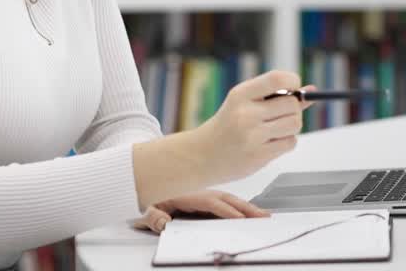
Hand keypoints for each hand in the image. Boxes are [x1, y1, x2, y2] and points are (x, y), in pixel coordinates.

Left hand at [134, 191, 268, 234]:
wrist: (141, 180)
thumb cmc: (145, 197)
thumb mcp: (144, 210)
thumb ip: (152, 218)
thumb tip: (163, 223)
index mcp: (188, 195)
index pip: (213, 205)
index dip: (228, 212)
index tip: (242, 219)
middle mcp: (199, 192)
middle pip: (228, 200)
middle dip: (247, 208)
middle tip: (264, 217)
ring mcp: (203, 194)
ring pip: (230, 199)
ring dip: (247, 206)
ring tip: (264, 214)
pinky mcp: (204, 197)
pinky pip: (225, 200)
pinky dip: (240, 205)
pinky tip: (249, 211)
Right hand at [193, 70, 309, 183]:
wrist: (202, 155)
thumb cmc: (228, 125)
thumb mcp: (245, 103)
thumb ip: (278, 95)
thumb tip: (312, 90)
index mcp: (241, 94)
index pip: (278, 78)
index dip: (294, 82)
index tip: (294, 88)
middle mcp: (246, 113)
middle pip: (292, 104)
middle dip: (293, 109)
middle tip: (280, 114)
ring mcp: (252, 136)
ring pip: (295, 124)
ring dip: (291, 127)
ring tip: (275, 129)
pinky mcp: (258, 155)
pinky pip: (290, 143)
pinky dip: (286, 142)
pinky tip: (270, 143)